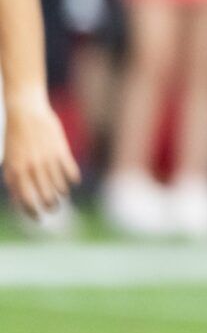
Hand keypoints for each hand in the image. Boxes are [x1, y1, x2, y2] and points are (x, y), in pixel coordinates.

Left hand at [2, 90, 79, 218]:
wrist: (26, 112)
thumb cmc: (16, 139)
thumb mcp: (10, 161)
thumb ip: (16, 181)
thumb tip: (22, 202)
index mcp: (15, 172)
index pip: (26, 201)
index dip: (33, 213)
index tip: (38, 219)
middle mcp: (31, 168)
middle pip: (45, 197)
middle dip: (50, 207)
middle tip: (53, 208)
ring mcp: (46, 160)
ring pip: (59, 187)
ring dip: (60, 195)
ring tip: (60, 196)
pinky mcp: (60, 151)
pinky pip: (69, 173)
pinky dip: (71, 180)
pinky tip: (71, 182)